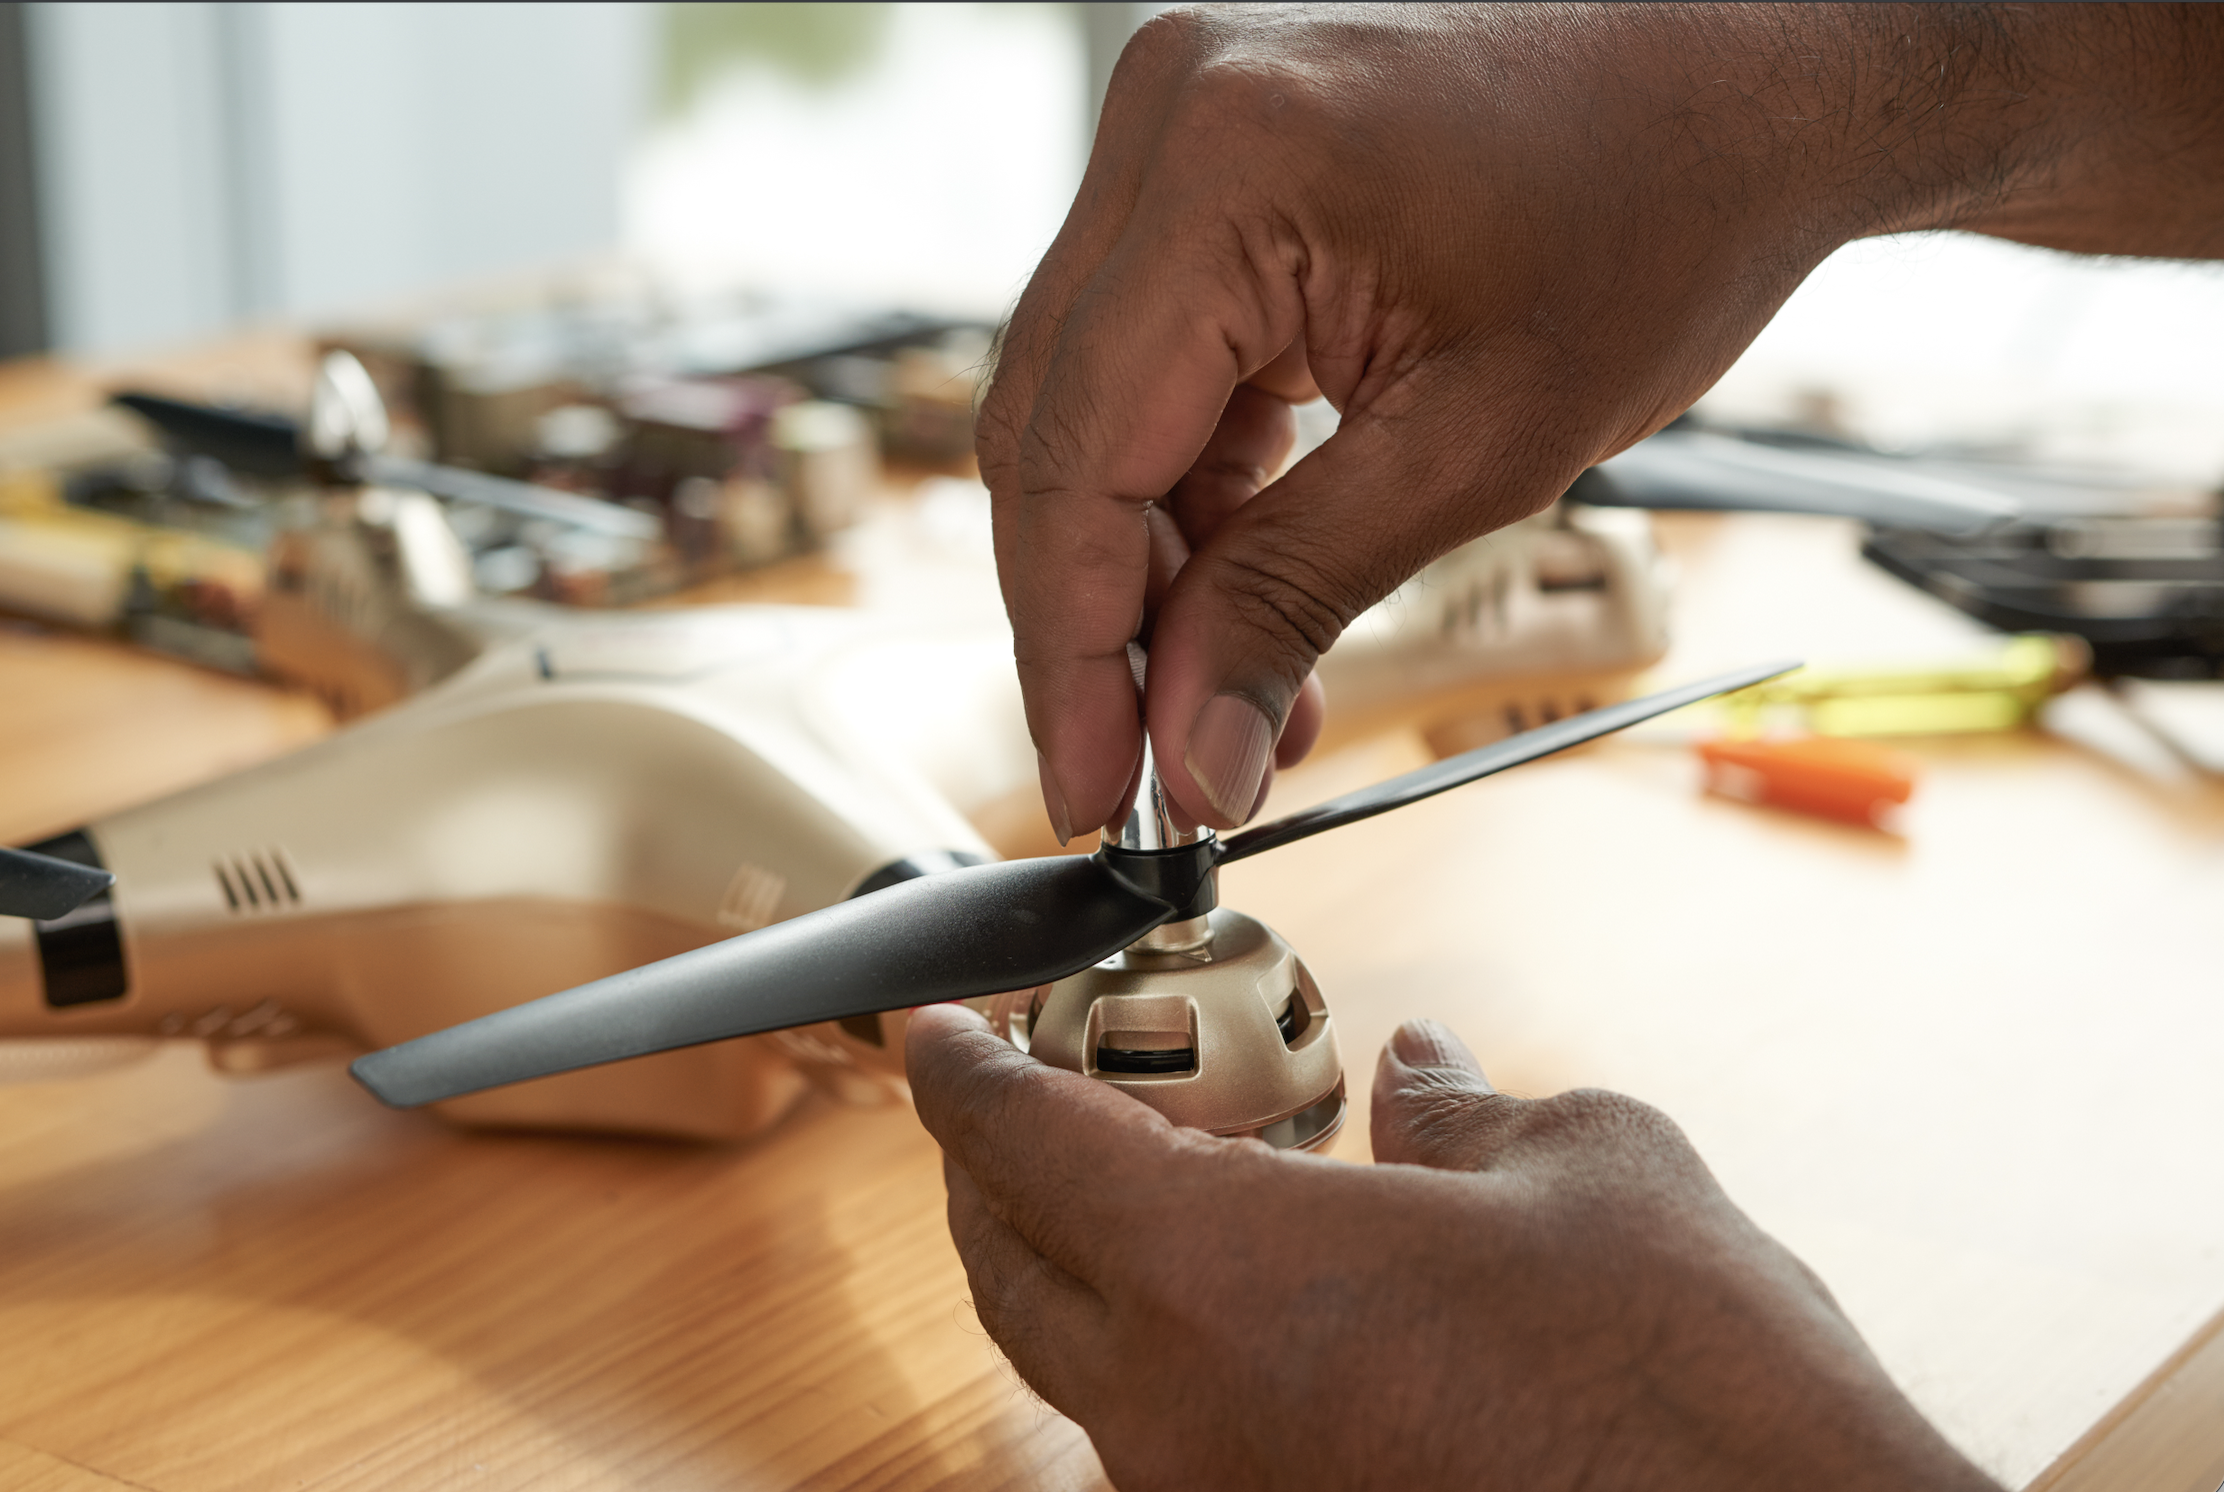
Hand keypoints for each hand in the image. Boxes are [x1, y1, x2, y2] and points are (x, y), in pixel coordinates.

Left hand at [907, 1005, 2000, 1491]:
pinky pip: (1162, 1438)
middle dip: (996, 1166)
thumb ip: (1463, 1109)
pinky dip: (1162, 1348)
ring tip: (1150, 1183)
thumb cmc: (1697, 1385)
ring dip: (1077, 1262)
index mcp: (1220, 1276)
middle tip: (1037, 1091)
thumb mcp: (1588, 1172)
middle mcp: (1176, 1409)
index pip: (1018, 1144)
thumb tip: (1418, 1066)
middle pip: (1006, 1266)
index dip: (962, 1071)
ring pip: (1074, 1366)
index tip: (937, 1032)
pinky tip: (1260, 1304)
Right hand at [980, 3, 2223, 837]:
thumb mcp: (1481, 447)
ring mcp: (1183, 138)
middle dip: (1099, 626)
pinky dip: (1192, 493)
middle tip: (1146, 774)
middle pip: (1056, 435)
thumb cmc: (1664, 213)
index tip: (1097, 788)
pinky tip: (1242, 599)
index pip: (1074, 456)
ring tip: (1229, 705)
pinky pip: (1156, 367)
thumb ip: (1299, 602)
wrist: (1744, 85)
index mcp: (1228, 168)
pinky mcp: (1213, 176)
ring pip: (1095, 413)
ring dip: (1150, 572)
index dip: (1072, 652)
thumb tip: (1192, 752)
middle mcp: (1170, 123)